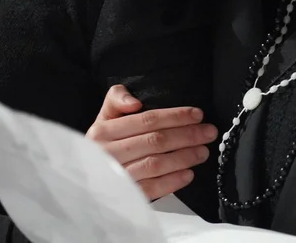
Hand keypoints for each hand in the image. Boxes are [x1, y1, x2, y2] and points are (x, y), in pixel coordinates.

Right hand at [86, 85, 216, 200]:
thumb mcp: (103, 118)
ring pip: (156, 164)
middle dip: (186, 135)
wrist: (86, 180)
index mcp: (103, 130)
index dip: (174, 116)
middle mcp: (108, 152)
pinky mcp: (125, 196)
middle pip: (155, 140)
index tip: (198, 114)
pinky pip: (152, 188)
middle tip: (209, 132)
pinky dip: (173, 181)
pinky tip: (189, 174)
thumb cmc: (102, 145)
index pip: (146, 120)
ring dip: (184, 157)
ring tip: (203, 152)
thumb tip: (135, 103)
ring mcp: (116, 175)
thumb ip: (116, 99)